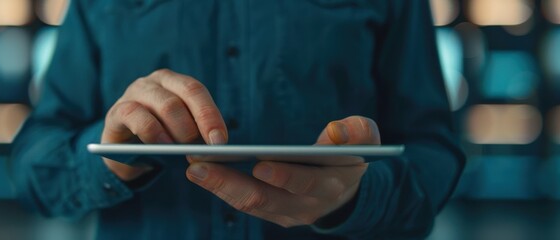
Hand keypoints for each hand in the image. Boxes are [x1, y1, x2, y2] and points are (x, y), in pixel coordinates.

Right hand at [101, 69, 227, 180]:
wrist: (125, 152)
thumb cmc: (160, 140)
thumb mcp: (181, 135)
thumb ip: (196, 135)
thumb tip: (215, 148)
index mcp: (176, 83)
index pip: (196, 90)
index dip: (210, 115)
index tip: (220, 141)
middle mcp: (156, 82)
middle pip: (184, 95)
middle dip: (197, 125)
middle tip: (202, 151)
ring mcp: (134, 93)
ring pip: (165, 105)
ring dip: (178, 130)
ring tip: (184, 152)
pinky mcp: (117, 111)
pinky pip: (135, 115)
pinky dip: (151, 132)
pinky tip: (160, 148)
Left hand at [186, 116, 379, 226]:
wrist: (346, 188)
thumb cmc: (351, 153)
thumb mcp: (365, 140)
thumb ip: (357, 131)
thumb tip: (336, 131)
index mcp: (330, 184)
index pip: (306, 183)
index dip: (285, 175)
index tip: (259, 164)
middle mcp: (306, 205)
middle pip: (264, 198)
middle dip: (230, 183)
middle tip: (200, 166)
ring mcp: (286, 213)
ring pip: (248, 204)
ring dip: (218, 187)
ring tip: (193, 167)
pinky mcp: (271, 213)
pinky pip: (242, 203)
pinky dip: (221, 188)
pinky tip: (201, 171)